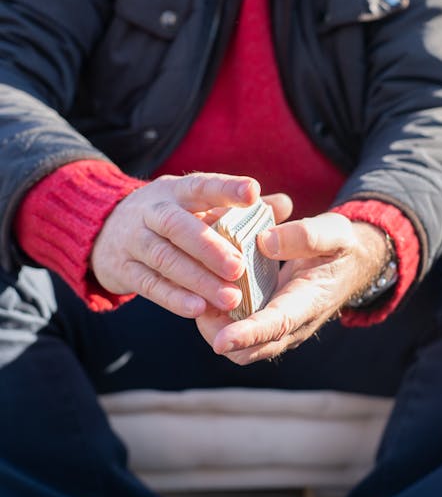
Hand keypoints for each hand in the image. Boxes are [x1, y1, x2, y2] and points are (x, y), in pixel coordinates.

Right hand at [90, 172, 280, 317]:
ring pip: (165, 259)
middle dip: (209, 247)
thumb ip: (238, 208)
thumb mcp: (194, 205)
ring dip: (198, 280)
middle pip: (178, 226)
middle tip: (239, 268)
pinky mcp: (123, 269)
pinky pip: (149, 284)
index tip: (252, 193)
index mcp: (175, 192)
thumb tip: (283, 204)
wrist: (102, 231)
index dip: (226, 189)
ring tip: (231, 299)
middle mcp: (152, 212)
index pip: (201, 186)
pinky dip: (173, 298)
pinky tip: (198, 310)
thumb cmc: (168, 218)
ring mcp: (134, 240)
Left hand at [196, 213, 388, 363]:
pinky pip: (238, 331)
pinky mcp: (266, 321)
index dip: (248, 334)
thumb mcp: (333, 233)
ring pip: (240, 346)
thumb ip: (304, 236)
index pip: (277, 325)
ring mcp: (278, 328)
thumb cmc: (341, 247)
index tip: (221, 341)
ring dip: (215, 327)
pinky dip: (219, 318)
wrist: (350, 264)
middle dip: (218, 334)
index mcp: (310, 302)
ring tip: (198, 293)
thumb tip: (264, 242)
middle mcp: (292, 325)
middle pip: (250, 349)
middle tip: (197, 301)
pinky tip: (206, 290)